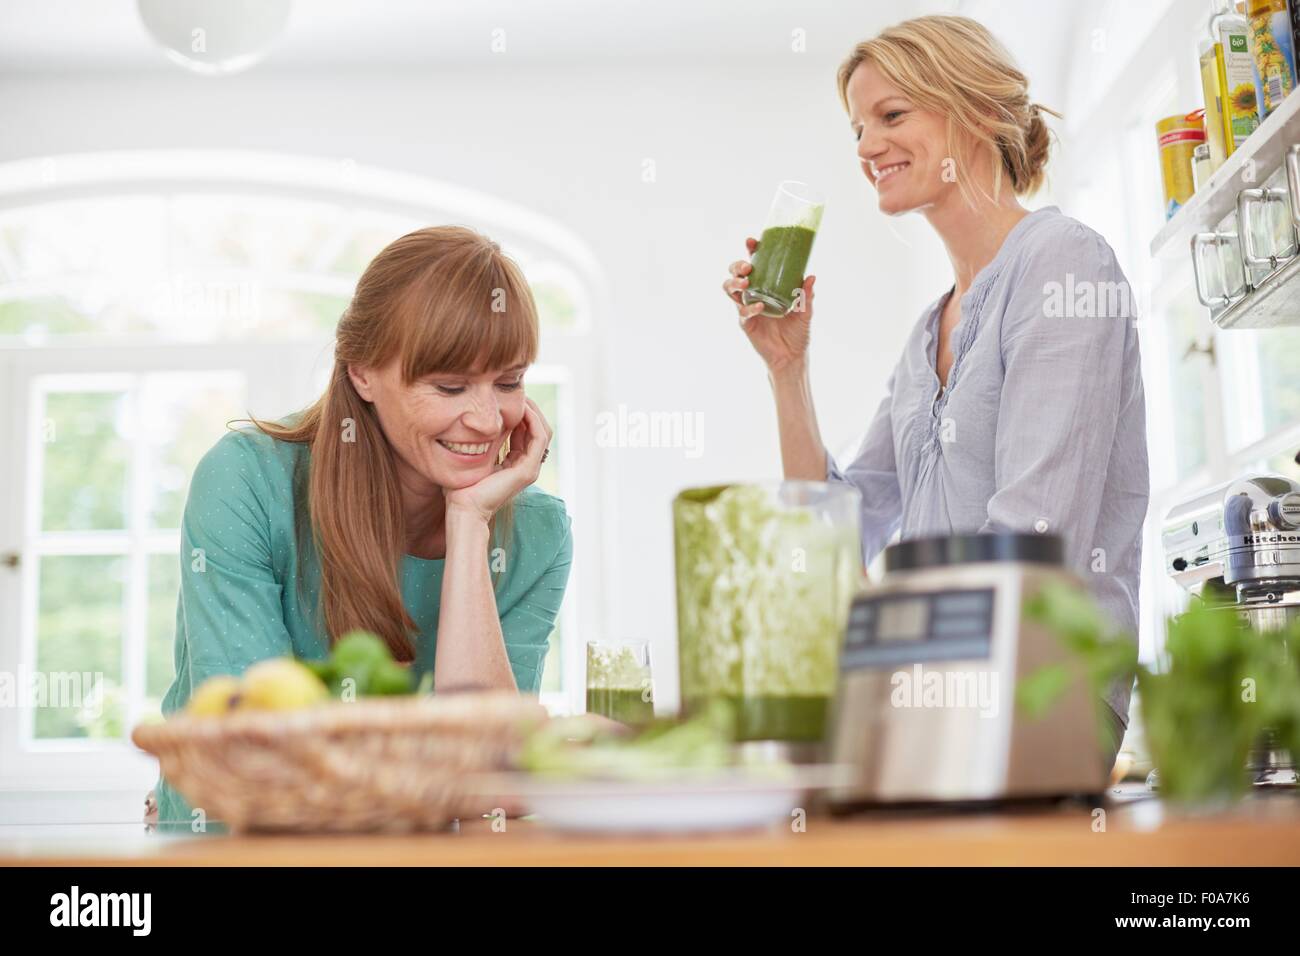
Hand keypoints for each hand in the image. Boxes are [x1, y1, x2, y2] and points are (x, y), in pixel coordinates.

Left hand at [444, 398, 551, 523]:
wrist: (463, 509)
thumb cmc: (461, 487)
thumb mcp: (472, 456)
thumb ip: (479, 441)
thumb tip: (472, 422)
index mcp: (515, 463)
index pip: (527, 432)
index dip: (521, 412)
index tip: (507, 396)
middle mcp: (526, 466)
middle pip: (539, 429)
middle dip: (530, 409)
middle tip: (518, 392)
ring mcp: (530, 468)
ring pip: (542, 430)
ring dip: (533, 411)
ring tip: (520, 397)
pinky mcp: (528, 470)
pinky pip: (539, 437)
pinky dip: (532, 419)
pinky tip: (520, 408)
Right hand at [722, 236, 814, 373]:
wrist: (792, 356)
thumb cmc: (797, 331)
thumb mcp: (806, 310)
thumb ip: (807, 294)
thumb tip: (811, 277)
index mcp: (766, 286)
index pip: (755, 264)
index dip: (751, 251)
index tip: (752, 241)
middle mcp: (753, 294)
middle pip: (735, 274)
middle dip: (737, 266)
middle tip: (747, 268)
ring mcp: (747, 308)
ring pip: (730, 290)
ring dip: (734, 283)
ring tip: (746, 283)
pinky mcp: (746, 324)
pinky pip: (742, 312)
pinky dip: (749, 308)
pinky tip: (759, 306)